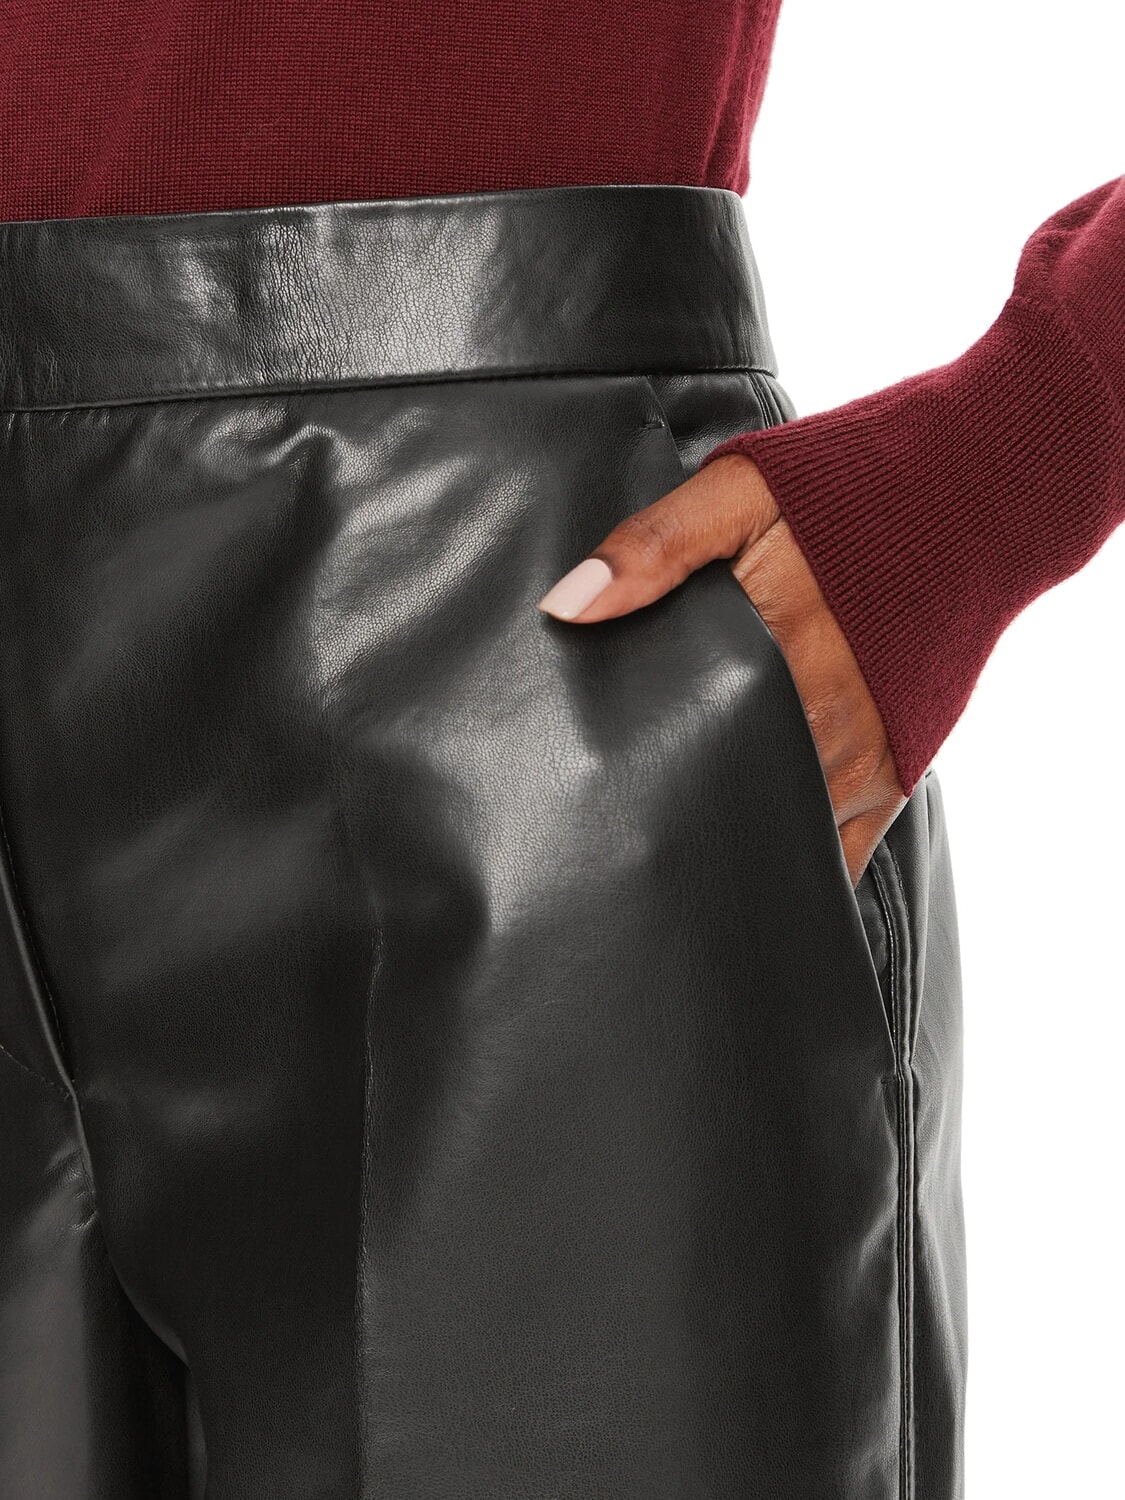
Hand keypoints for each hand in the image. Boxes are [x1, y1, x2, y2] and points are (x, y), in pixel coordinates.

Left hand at [537, 454, 907, 886]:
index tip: (585, 794)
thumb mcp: (741, 491)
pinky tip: (753, 876)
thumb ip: (655, 546)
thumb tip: (568, 608)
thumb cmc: (850, 491)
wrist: (976, 500)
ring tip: (671, 857)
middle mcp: (817, 721)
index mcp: (767, 655)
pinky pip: (842, 851)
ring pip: (773, 829)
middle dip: (671, 812)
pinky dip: (798, 867)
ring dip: (726, 838)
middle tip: (617, 833)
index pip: (676, 741)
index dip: (631, 773)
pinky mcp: (896, 773)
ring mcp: (861, 756)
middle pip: (721, 793)